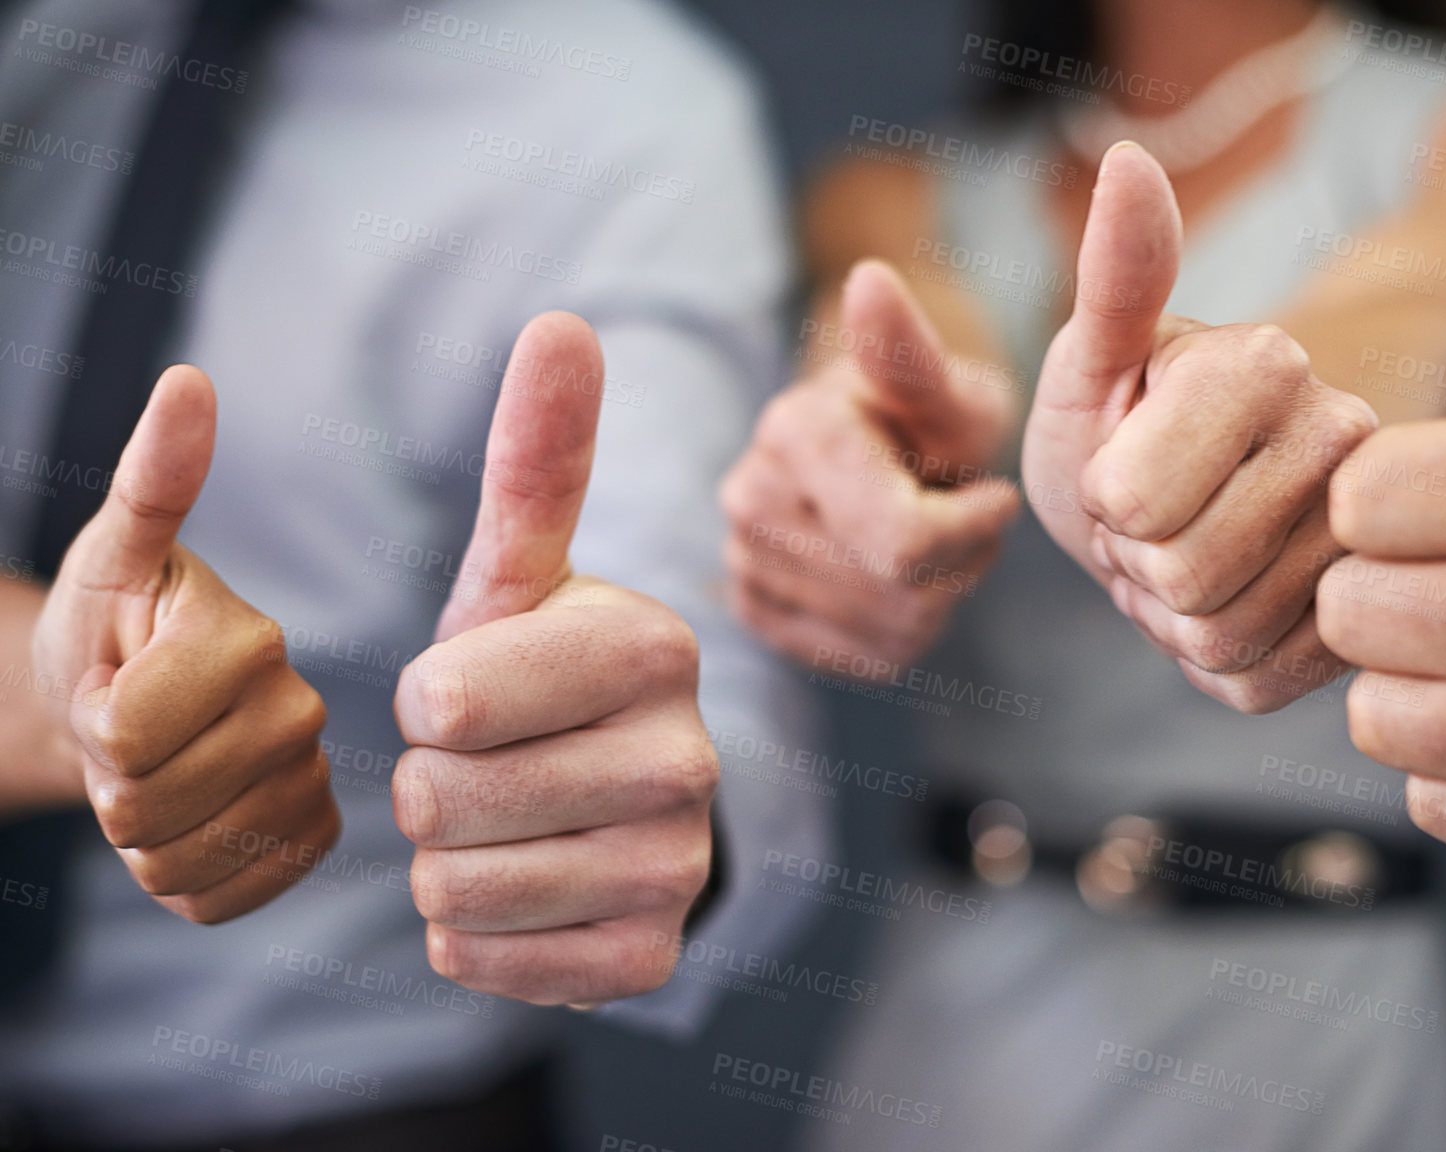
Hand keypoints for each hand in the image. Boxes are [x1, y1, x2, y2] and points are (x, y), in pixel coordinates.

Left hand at [32, 367, 336, 921]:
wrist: (135, 711)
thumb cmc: (112, 630)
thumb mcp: (110, 557)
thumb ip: (152, 480)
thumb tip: (189, 381)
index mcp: (252, 640)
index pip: (121, 734)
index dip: (88, 720)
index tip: (114, 680)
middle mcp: (303, 711)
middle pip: (143, 806)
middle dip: (107, 782)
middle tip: (132, 737)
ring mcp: (313, 781)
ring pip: (176, 862)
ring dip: (137, 835)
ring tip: (158, 778)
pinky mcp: (314, 839)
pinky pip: (217, 901)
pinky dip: (180, 879)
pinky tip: (191, 825)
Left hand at [393, 312, 717, 1004]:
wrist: (609, 803)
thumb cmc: (540, 676)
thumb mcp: (522, 576)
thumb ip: (537, 458)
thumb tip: (562, 321)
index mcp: (655, 647)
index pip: (449, 699)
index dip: (428, 698)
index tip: (471, 687)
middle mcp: (688, 759)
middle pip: (439, 799)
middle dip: (427, 784)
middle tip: (488, 762)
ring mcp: (679, 865)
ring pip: (452, 887)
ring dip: (442, 860)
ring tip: (505, 821)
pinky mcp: (652, 956)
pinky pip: (481, 961)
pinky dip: (470, 936)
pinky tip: (523, 889)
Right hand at [720, 260, 1019, 675]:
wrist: (878, 448)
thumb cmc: (931, 414)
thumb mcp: (947, 384)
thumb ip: (912, 351)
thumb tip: (869, 279)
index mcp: (793, 431)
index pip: (905, 543)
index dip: (975, 534)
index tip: (997, 497)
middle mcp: (749, 497)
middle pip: (901, 592)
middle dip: (961, 563)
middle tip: (965, 516)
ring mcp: (743, 561)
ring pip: (889, 629)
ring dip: (939, 595)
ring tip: (932, 538)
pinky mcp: (757, 612)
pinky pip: (864, 658)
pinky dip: (904, 628)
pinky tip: (902, 577)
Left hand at [1022, 143, 1377, 712]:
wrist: (1181, 504)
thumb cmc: (1116, 421)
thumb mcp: (1091, 357)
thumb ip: (1115, 278)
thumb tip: (1126, 162)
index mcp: (1269, 362)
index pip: (1136, 501)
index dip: (1103, 503)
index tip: (1121, 466)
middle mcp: (1346, 437)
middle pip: (1186, 577)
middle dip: (1135, 562)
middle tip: (1149, 523)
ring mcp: (1370, 536)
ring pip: (1222, 637)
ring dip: (1169, 615)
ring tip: (1182, 556)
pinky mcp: (1363, 622)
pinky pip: (1253, 683)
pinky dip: (1209, 659)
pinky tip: (1223, 603)